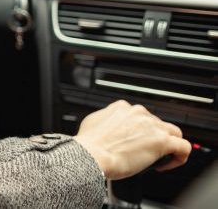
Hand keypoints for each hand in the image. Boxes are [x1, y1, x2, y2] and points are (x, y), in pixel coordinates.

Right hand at [73, 100, 190, 179]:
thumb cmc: (89, 144)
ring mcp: (152, 126)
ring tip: (158, 159)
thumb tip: (108, 126)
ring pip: (173, 132)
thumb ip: (106, 120)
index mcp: (122, 108)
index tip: (135, 142)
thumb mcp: (93, 122)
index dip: (140, 131)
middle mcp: (139, 113)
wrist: (91, 155)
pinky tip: (167, 165)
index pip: (140, 116)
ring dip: (168, 145)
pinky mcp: (162, 141)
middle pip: (157, 123)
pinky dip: (179, 157)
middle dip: (153, 138)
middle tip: (144, 152)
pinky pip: (183, 147)